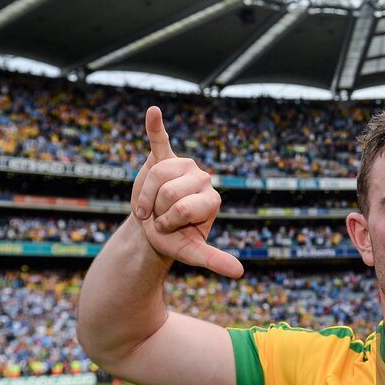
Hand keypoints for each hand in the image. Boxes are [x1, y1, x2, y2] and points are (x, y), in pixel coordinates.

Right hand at [130, 106, 243, 277]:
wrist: (152, 229)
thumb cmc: (175, 240)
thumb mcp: (194, 253)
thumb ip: (215, 260)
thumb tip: (240, 273)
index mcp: (212, 198)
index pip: (185, 207)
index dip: (168, 222)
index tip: (167, 229)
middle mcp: (203, 178)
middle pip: (169, 191)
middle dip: (155, 210)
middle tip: (158, 217)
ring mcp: (184, 166)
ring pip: (157, 174)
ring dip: (144, 196)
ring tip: (149, 205)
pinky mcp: (163, 157)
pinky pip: (160, 140)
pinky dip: (155, 126)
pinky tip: (153, 111)